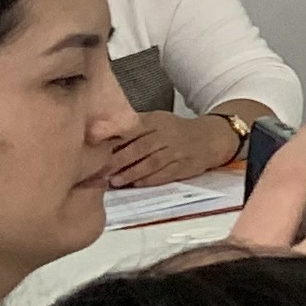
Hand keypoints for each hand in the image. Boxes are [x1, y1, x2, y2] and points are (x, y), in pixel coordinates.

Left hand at [104, 109, 240, 187]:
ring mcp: (178, 151)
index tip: (96, 152)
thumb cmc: (175, 131)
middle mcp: (168, 134)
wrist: (210, 138)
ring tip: (115, 181)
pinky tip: (136, 184)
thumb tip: (102, 138)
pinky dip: (149, 180)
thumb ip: (134, 128)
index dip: (114, 142)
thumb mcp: (157, 121)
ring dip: (132, 173)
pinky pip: (165, 174)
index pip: (133, 130)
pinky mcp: (185, 166)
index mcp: (157, 121)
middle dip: (119, 161)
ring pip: (152, 162)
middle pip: (140, 148)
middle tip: (101, 171)